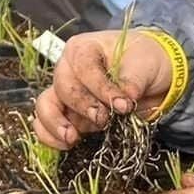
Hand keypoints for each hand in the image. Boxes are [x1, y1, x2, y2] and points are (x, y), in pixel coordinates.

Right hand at [34, 29, 174, 142]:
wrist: (148, 77)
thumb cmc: (143, 61)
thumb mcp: (145, 64)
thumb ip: (134, 80)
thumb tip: (126, 98)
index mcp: (83, 49)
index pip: (84, 68)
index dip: (101, 88)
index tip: (123, 105)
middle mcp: (68, 69)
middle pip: (63, 88)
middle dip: (82, 107)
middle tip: (103, 120)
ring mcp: (66, 94)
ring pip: (46, 106)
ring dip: (56, 124)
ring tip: (72, 138)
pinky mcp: (69, 115)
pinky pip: (46, 125)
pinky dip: (50, 136)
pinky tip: (66, 145)